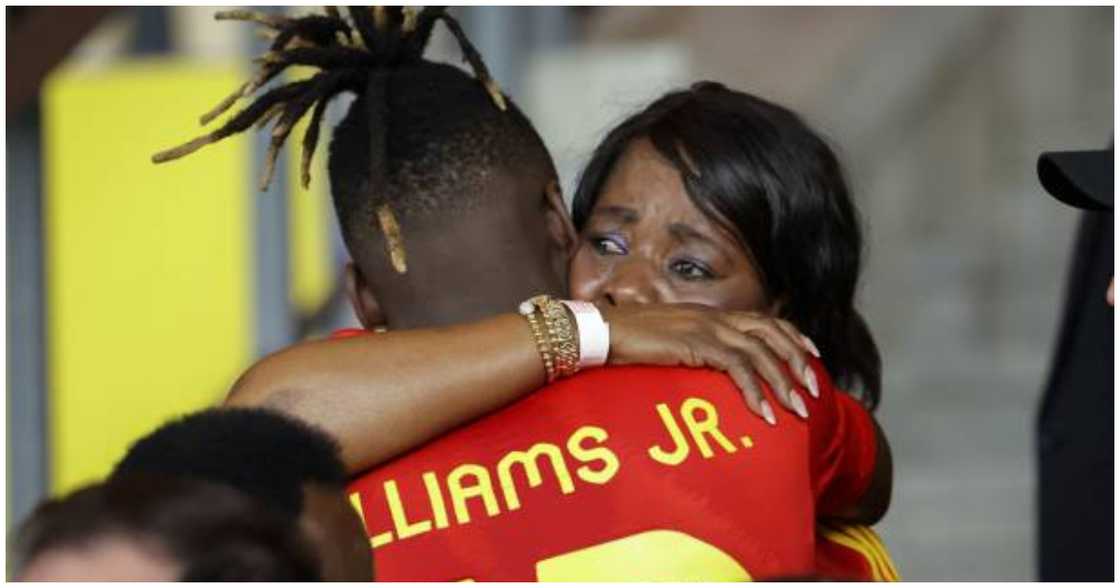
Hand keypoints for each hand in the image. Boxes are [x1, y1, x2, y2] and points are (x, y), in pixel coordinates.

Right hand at [599, 303, 820, 424]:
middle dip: (798, 361)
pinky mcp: (697, 344)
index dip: (793, 336)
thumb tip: (706, 369)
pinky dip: (755, 392)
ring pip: (761, 353)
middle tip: (813, 391)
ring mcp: (707, 328)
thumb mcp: (669, 341)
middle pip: (773, 333)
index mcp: (711, 314)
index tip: (812, 356)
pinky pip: (738, 369)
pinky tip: (764, 413)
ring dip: (783, 383)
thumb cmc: (628, 340)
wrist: (602, 331)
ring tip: (796, 410)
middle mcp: (715, 317)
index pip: (765, 320)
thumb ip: (692, 348)